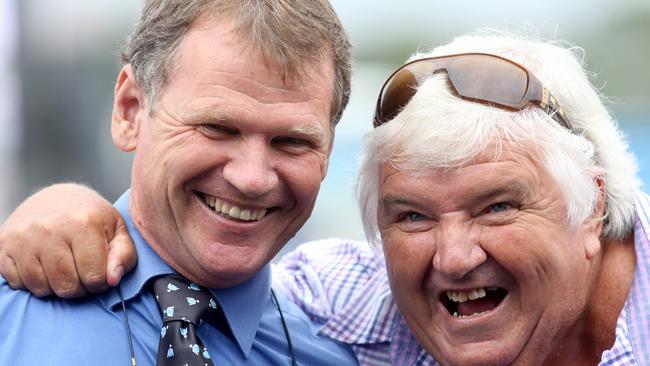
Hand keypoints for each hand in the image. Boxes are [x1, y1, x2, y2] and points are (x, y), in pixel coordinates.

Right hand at [0, 183, 136, 297]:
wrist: (55, 199)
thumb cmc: (91, 219)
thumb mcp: (117, 231)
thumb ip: (124, 255)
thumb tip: (113, 279)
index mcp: (84, 222)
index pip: (94, 277)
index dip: (101, 283)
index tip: (100, 274)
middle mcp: (50, 227)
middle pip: (67, 286)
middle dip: (79, 288)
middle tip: (82, 274)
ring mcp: (24, 236)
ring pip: (42, 288)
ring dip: (56, 287)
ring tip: (64, 270)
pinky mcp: (4, 245)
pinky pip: (19, 283)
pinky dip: (33, 283)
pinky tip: (44, 267)